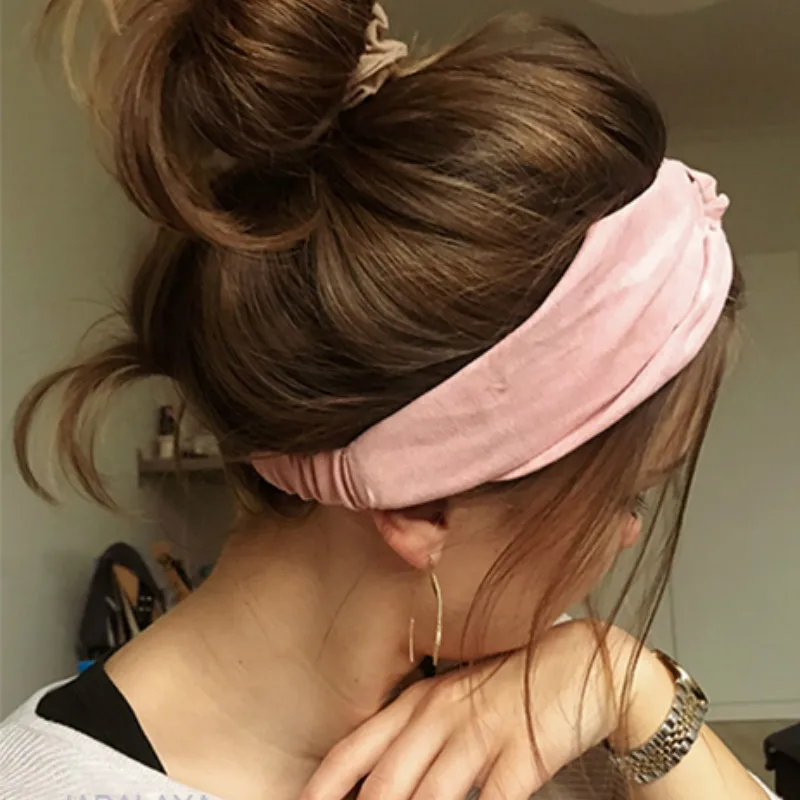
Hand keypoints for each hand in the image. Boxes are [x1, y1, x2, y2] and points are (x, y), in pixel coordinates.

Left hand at [301, 620, 641, 799]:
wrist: (575, 662)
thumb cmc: (507, 687)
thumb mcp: (452, 700)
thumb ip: (416, 734)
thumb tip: (381, 781)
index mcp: (417, 702)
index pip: (354, 750)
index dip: (322, 787)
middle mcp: (439, 716)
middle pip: (384, 785)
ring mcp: (480, 733)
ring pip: (428, 799)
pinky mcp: (521, 752)